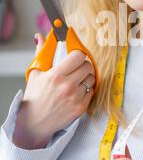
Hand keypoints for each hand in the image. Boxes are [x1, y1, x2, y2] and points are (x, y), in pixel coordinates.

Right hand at [12, 32, 95, 148]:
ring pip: (92, 78)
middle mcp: (67, 86)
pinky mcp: (81, 107)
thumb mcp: (36, 74)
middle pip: (88, 66)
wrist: (35, 122)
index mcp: (56, 75)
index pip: (78, 56)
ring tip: (76, 81)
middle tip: (76, 69)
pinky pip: (92, 91)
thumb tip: (40, 37)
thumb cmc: (35, 98)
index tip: (74, 57)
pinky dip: (87, 90)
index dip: (78, 55)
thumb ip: (41, 53)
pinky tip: (77, 91)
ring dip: (86, 77)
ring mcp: (75, 97)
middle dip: (83, 65)